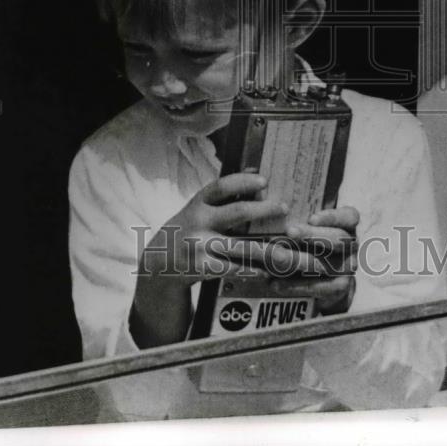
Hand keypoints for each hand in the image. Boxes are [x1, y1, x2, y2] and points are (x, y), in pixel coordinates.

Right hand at [131, 173, 287, 346]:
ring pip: (242, 247)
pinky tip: (267, 271)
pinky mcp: (201, 269)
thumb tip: (254, 174)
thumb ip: (220, 197)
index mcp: (198, 203)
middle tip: (285, 208)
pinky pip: (233, 270)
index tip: (265, 181)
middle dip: (265, 210)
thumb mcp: (196, 209)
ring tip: (289, 252)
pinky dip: (252, 271)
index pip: (221, 186)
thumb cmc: (186, 231)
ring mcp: (200, 246)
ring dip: (269, 249)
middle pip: (238, 213)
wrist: (157, 264)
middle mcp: (199, 222)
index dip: (244, 181)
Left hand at [265, 205, 359, 314]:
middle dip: (312, 236)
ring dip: (299, 261)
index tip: (312, 218)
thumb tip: (271, 202)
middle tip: (289, 231)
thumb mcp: (307, 222)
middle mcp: (351, 245)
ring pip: (327, 265)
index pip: (349, 216)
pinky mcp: (339, 287)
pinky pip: (320, 288)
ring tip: (276, 257)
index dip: (332, 217)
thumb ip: (297, 214)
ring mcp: (348, 267)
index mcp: (348, 224)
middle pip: (337, 239)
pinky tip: (276, 282)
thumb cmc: (309, 238)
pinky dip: (296, 286)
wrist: (322, 274)